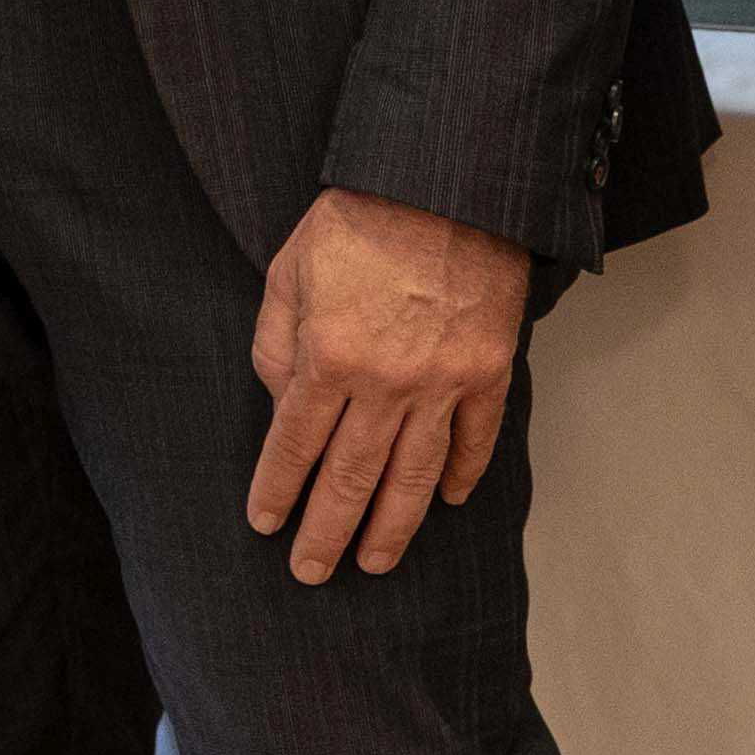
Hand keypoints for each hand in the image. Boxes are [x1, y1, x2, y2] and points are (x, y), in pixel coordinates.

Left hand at [248, 187, 529, 582]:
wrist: (447, 182)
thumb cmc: (359, 218)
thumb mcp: (290, 268)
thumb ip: (275, 339)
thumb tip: (280, 400)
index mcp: (329, 355)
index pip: (294, 444)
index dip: (277, 489)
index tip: (265, 523)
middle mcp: (386, 383)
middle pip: (351, 477)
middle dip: (327, 531)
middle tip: (311, 573)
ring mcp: (443, 383)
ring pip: (414, 476)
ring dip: (393, 526)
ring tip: (375, 563)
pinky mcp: (488, 372)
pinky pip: (475, 440)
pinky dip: (462, 475)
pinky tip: (446, 501)